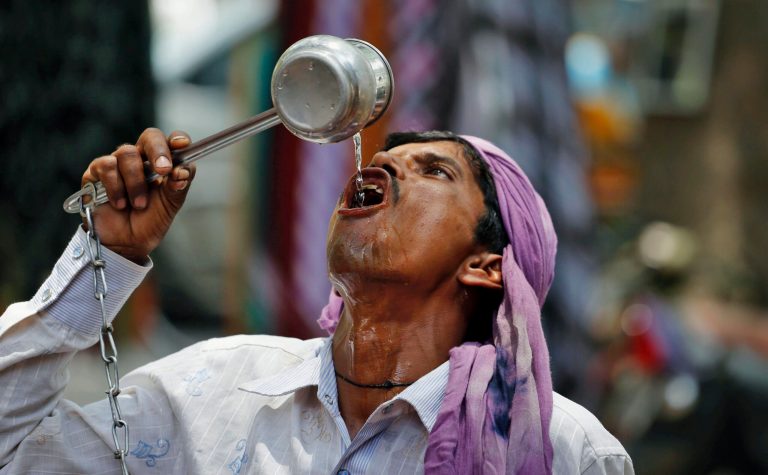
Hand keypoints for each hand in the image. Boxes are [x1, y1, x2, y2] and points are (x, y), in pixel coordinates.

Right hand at [81, 128, 195, 261]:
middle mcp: (140, 158)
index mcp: (162, 163)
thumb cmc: (149, 221)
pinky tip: (120, 203)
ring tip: (138, 204)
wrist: (125, 244)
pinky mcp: (95, 172)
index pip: (170, 141)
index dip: (177, 139)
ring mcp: (117, 163)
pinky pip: (106, 166)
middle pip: (150, 136)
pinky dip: (116, 187)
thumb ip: (178, 186)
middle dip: (158, 152)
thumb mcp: (170, 205)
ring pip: (127, 153)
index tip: (183, 145)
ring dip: (136, 182)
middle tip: (163, 170)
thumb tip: (182, 172)